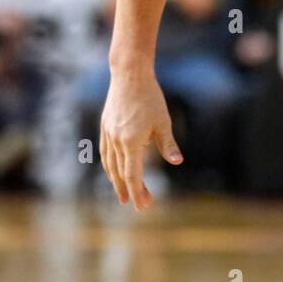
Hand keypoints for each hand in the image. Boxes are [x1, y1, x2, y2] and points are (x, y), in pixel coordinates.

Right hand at [99, 70, 182, 209]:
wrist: (129, 75)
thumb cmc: (150, 98)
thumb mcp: (163, 122)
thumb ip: (168, 145)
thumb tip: (177, 162)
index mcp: (131, 142)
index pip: (133, 175)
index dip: (137, 192)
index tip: (142, 206)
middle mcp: (116, 141)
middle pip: (120, 173)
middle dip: (128, 190)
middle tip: (136, 205)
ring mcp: (108, 134)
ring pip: (110, 164)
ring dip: (116, 180)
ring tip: (121, 192)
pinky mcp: (105, 126)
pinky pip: (105, 152)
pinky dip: (109, 164)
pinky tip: (113, 169)